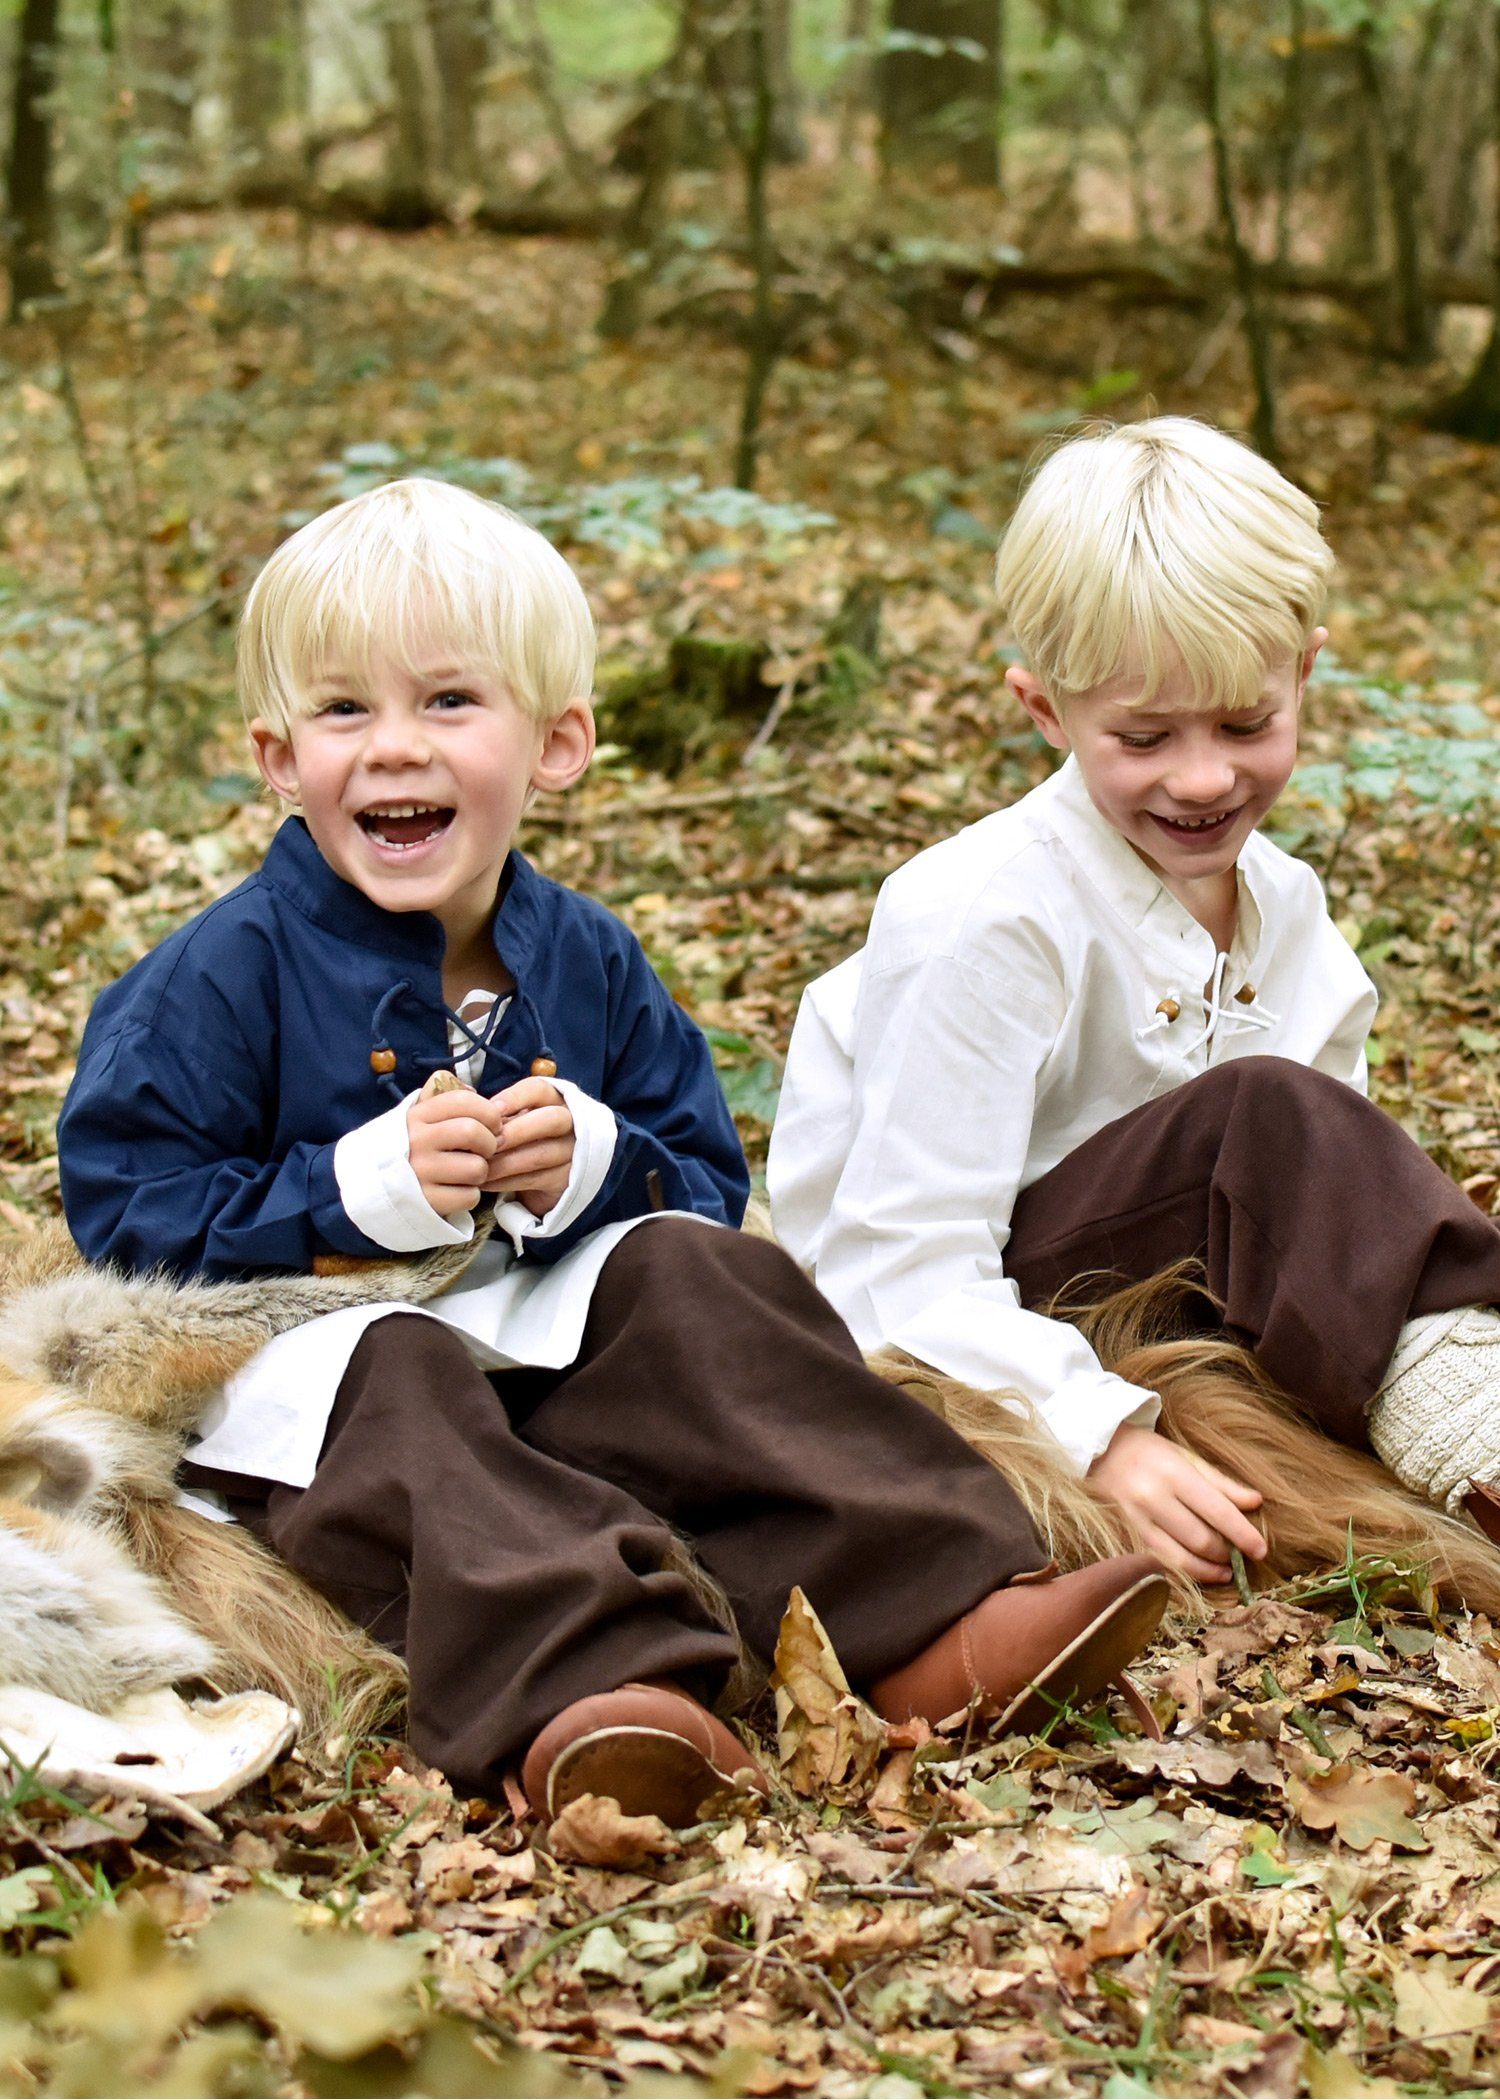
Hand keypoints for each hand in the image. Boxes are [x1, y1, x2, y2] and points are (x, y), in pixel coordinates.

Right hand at [405, 1088, 498, 1216]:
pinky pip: (468, 1196)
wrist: (374, 1187)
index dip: (488, 1111)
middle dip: (489, 1142)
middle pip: (472, 1132)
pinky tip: (457, 1190)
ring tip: (467, 1172)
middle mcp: (416, 1141)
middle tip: (484, 1150)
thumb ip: (441, 1095)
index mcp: (416, 1116)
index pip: (461, 1101)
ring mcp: (420, 1172)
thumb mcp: (417, 1116)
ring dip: (480, 1172)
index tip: (493, 1123)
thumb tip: (474, 1092)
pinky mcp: (427, 1201)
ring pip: (476, 1167)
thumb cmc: (408, 1147)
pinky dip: (469, 1195)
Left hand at [481, 1076, 575, 1217]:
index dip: (515, 1097)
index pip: (539, 1089)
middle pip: (551, 1120)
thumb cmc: (521, 1139)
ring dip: (504, 1161)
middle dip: (516, 1131)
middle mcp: (570, 1123)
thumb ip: (499, 1115)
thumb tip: (470, 1112)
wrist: (544, 1175)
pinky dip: (505, 1181)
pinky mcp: (565, 1179)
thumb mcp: (513, 1120)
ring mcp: (572, 1152)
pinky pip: (534, 1179)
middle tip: (490, 1142)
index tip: (492, 1109)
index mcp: (554, 1099)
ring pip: (540, 1154)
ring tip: (479, 1166)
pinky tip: (485, 1182)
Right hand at [1089, 1423, 1266, 1583]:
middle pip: (1199, 1539)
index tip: (1262, 1550)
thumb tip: (1255, 1502)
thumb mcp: (1185, 1456)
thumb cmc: (1149, 1451)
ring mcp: (1136, 1519)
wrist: (1098, 1451)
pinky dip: (1183, 1571)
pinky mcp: (1125, 1534)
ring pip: (1178, 1558)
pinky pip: (1159, 1561)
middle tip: (1242, 1557)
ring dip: (1207, 1570)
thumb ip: (1220, 1482)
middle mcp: (1152, 1498)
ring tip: (1224, 1571)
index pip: (1217, 1510)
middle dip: (1226, 1554)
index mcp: (1173, 1473)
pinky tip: (1199, 1570)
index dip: (1242, 1534)